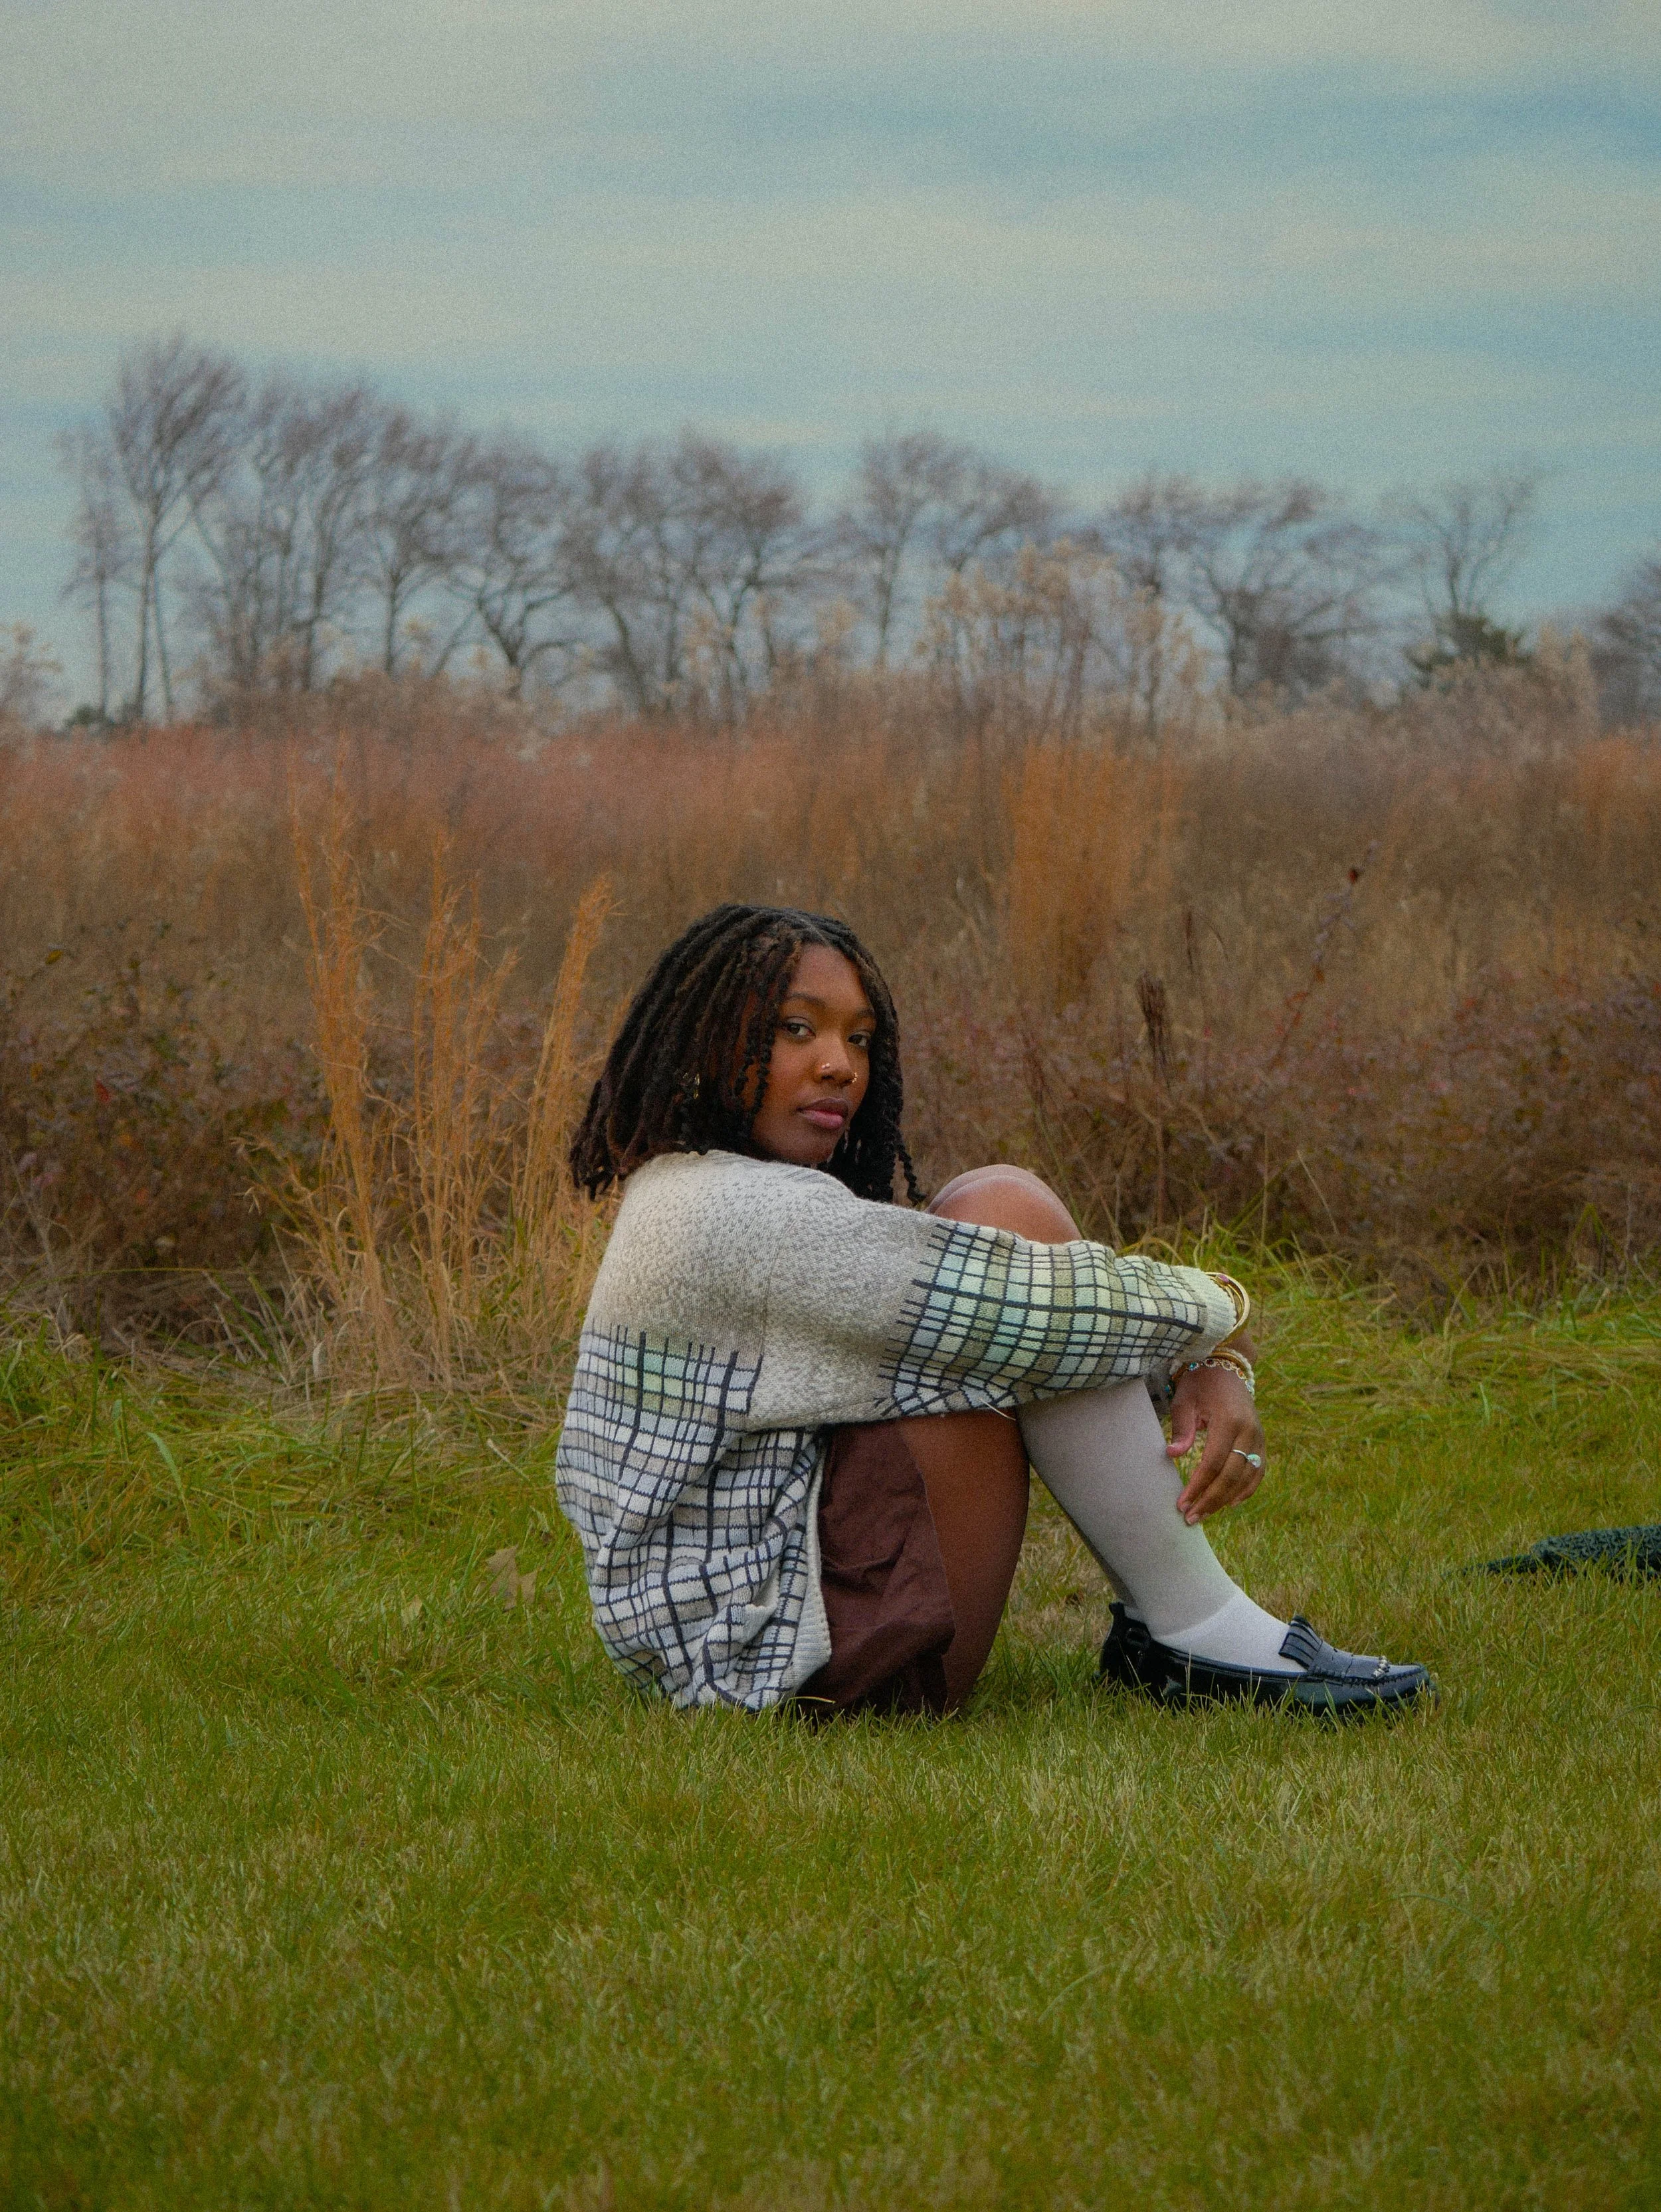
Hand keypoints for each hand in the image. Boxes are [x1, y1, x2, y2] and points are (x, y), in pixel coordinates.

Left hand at [1166, 1361, 1267, 1523]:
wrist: (1227, 1366)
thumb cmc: (1200, 1383)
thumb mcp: (1185, 1400)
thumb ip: (1181, 1428)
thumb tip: (1172, 1455)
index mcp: (1229, 1421)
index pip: (1213, 1463)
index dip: (1198, 1487)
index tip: (1182, 1504)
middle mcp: (1249, 1431)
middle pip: (1231, 1476)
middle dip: (1210, 1500)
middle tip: (1190, 1517)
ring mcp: (1259, 1437)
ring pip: (1246, 1477)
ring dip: (1225, 1499)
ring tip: (1205, 1513)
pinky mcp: (1261, 1440)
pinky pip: (1258, 1471)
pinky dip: (1247, 1490)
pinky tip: (1231, 1503)